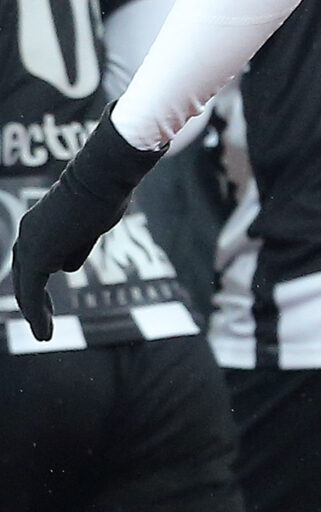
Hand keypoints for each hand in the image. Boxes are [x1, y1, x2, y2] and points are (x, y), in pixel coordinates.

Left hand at [11, 117, 162, 338]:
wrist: (103, 177)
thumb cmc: (104, 192)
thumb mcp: (92, 224)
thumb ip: (77, 246)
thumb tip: (68, 267)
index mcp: (41, 223)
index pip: (35, 258)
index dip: (40, 281)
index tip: (47, 301)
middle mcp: (29, 233)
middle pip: (25, 274)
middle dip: (33, 300)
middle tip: (41, 322)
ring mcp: (30, 244)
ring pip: (26, 287)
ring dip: (34, 312)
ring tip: (44, 335)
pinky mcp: (36, 256)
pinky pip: (31, 293)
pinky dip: (36, 314)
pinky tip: (44, 332)